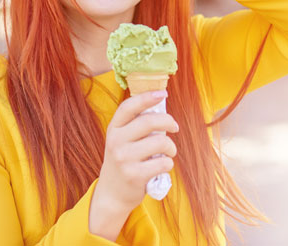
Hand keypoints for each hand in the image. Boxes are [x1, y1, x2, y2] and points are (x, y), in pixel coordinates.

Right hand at [88, 90, 178, 239]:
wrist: (112, 193)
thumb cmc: (124, 160)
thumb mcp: (122, 139)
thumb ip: (135, 124)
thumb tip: (160, 101)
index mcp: (114, 128)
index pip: (129, 106)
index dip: (147, 97)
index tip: (163, 93)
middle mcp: (116, 141)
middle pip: (149, 121)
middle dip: (169, 122)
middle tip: (174, 127)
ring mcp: (124, 159)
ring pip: (160, 142)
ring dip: (171, 147)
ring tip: (169, 151)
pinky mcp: (134, 175)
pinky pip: (163, 163)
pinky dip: (168, 163)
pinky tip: (163, 165)